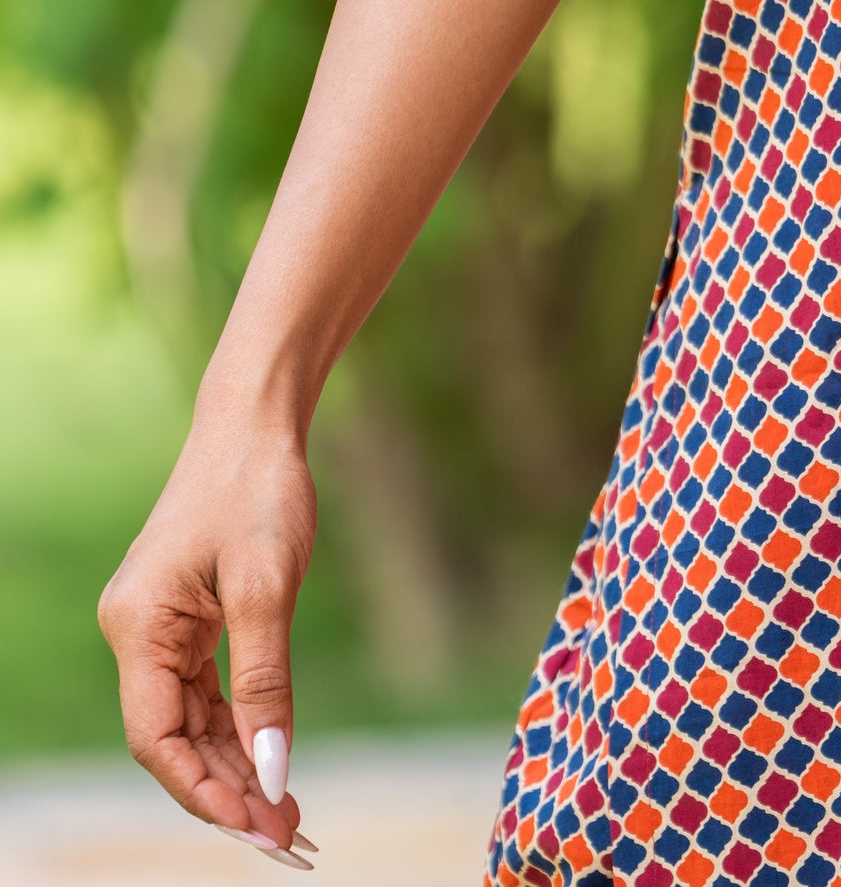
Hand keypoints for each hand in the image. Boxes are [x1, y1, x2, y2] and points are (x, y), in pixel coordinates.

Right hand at [98, 427, 317, 863]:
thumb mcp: (269, 587)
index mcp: (138, 627)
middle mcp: (137, 633)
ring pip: (190, 720)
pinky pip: (205, 690)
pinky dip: (238, 725)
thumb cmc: (258, 490)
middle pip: (172, 739)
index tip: (259, 826)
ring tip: (286, 809)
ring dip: (235, 765)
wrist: (255, 423)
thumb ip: (265, 683)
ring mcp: (160, 626)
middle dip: (226, 790)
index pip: (156, 739)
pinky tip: (271, 757)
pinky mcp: (188, 616)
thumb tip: (272, 771)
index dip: (204, 791)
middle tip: (288, 832)